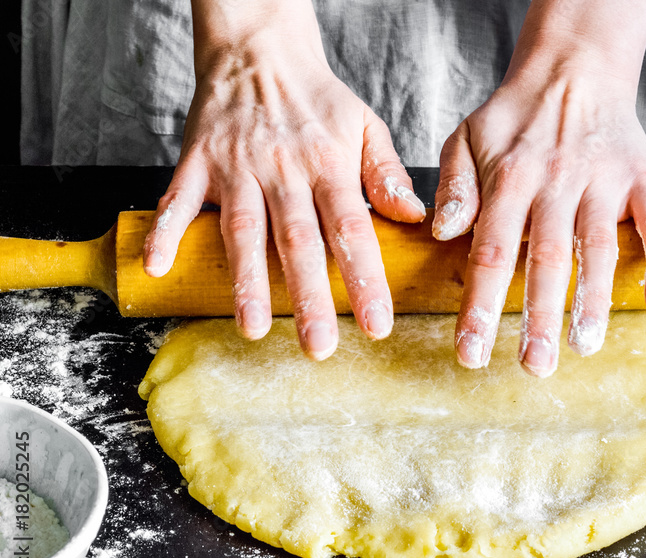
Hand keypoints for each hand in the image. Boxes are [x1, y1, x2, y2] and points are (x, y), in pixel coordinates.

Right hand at [143, 0, 424, 359]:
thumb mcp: (366, 126)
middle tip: (318, 346)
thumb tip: (416, 217)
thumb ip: (387, 174)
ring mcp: (237, 166)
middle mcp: (283, 170)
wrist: (261, 51)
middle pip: (298, 241)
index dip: (364, 279)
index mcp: (329, 165)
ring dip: (246, 280)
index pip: (352, 229)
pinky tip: (157, 267)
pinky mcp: (198, 161)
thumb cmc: (318, 99)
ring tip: (253, 328)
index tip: (376, 325)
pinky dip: (165, 231)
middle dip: (308, 297)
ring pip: (243, 229)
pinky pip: (178, 199)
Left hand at [432, 0, 645, 376]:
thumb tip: (443, 234)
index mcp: (509, 176)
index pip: (491, 251)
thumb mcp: (465, 137)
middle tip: (534, 367)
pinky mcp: (640, 177)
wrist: (574, 67)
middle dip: (538, 317)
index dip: (480, 305)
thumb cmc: (514, 114)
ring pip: (598, 248)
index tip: (472, 352)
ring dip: (593, 300)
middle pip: (546, 259)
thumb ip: (454, 187)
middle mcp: (556, 181)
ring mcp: (602, 180)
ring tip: (585, 346)